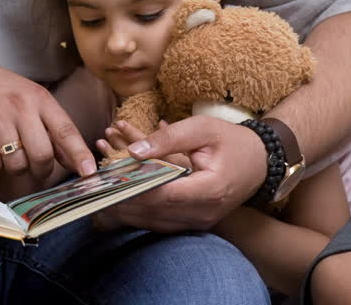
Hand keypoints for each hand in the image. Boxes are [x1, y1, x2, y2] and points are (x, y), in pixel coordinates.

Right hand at [0, 58, 95, 178]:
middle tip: (37, 166)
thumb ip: (54, 127)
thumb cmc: (5, 92)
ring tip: (10, 152)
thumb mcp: (34, 99)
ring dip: (16, 167)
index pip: (66, 131)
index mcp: (41, 99)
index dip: (79, 154)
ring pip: (17, 164)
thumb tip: (75, 161)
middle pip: (42, 155)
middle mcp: (21, 108)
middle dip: (41, 169)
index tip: (89, 173)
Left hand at [92, 116, 265, 231]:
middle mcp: (204, 213)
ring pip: (153, 221)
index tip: (104, 181)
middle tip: (91, 189)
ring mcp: (200, 221)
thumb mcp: (201, 128)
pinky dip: (137, 211)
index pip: (161, 195)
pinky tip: (116, 201)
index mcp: (209, 189)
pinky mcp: (193, 222)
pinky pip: (160, 222)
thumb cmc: (232, 141)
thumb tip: (134, 152)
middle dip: (120, 199)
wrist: (260, 161)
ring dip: (124, 208)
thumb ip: (167, 139)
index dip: (131, 189)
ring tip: (96, 195)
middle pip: (153, 212)